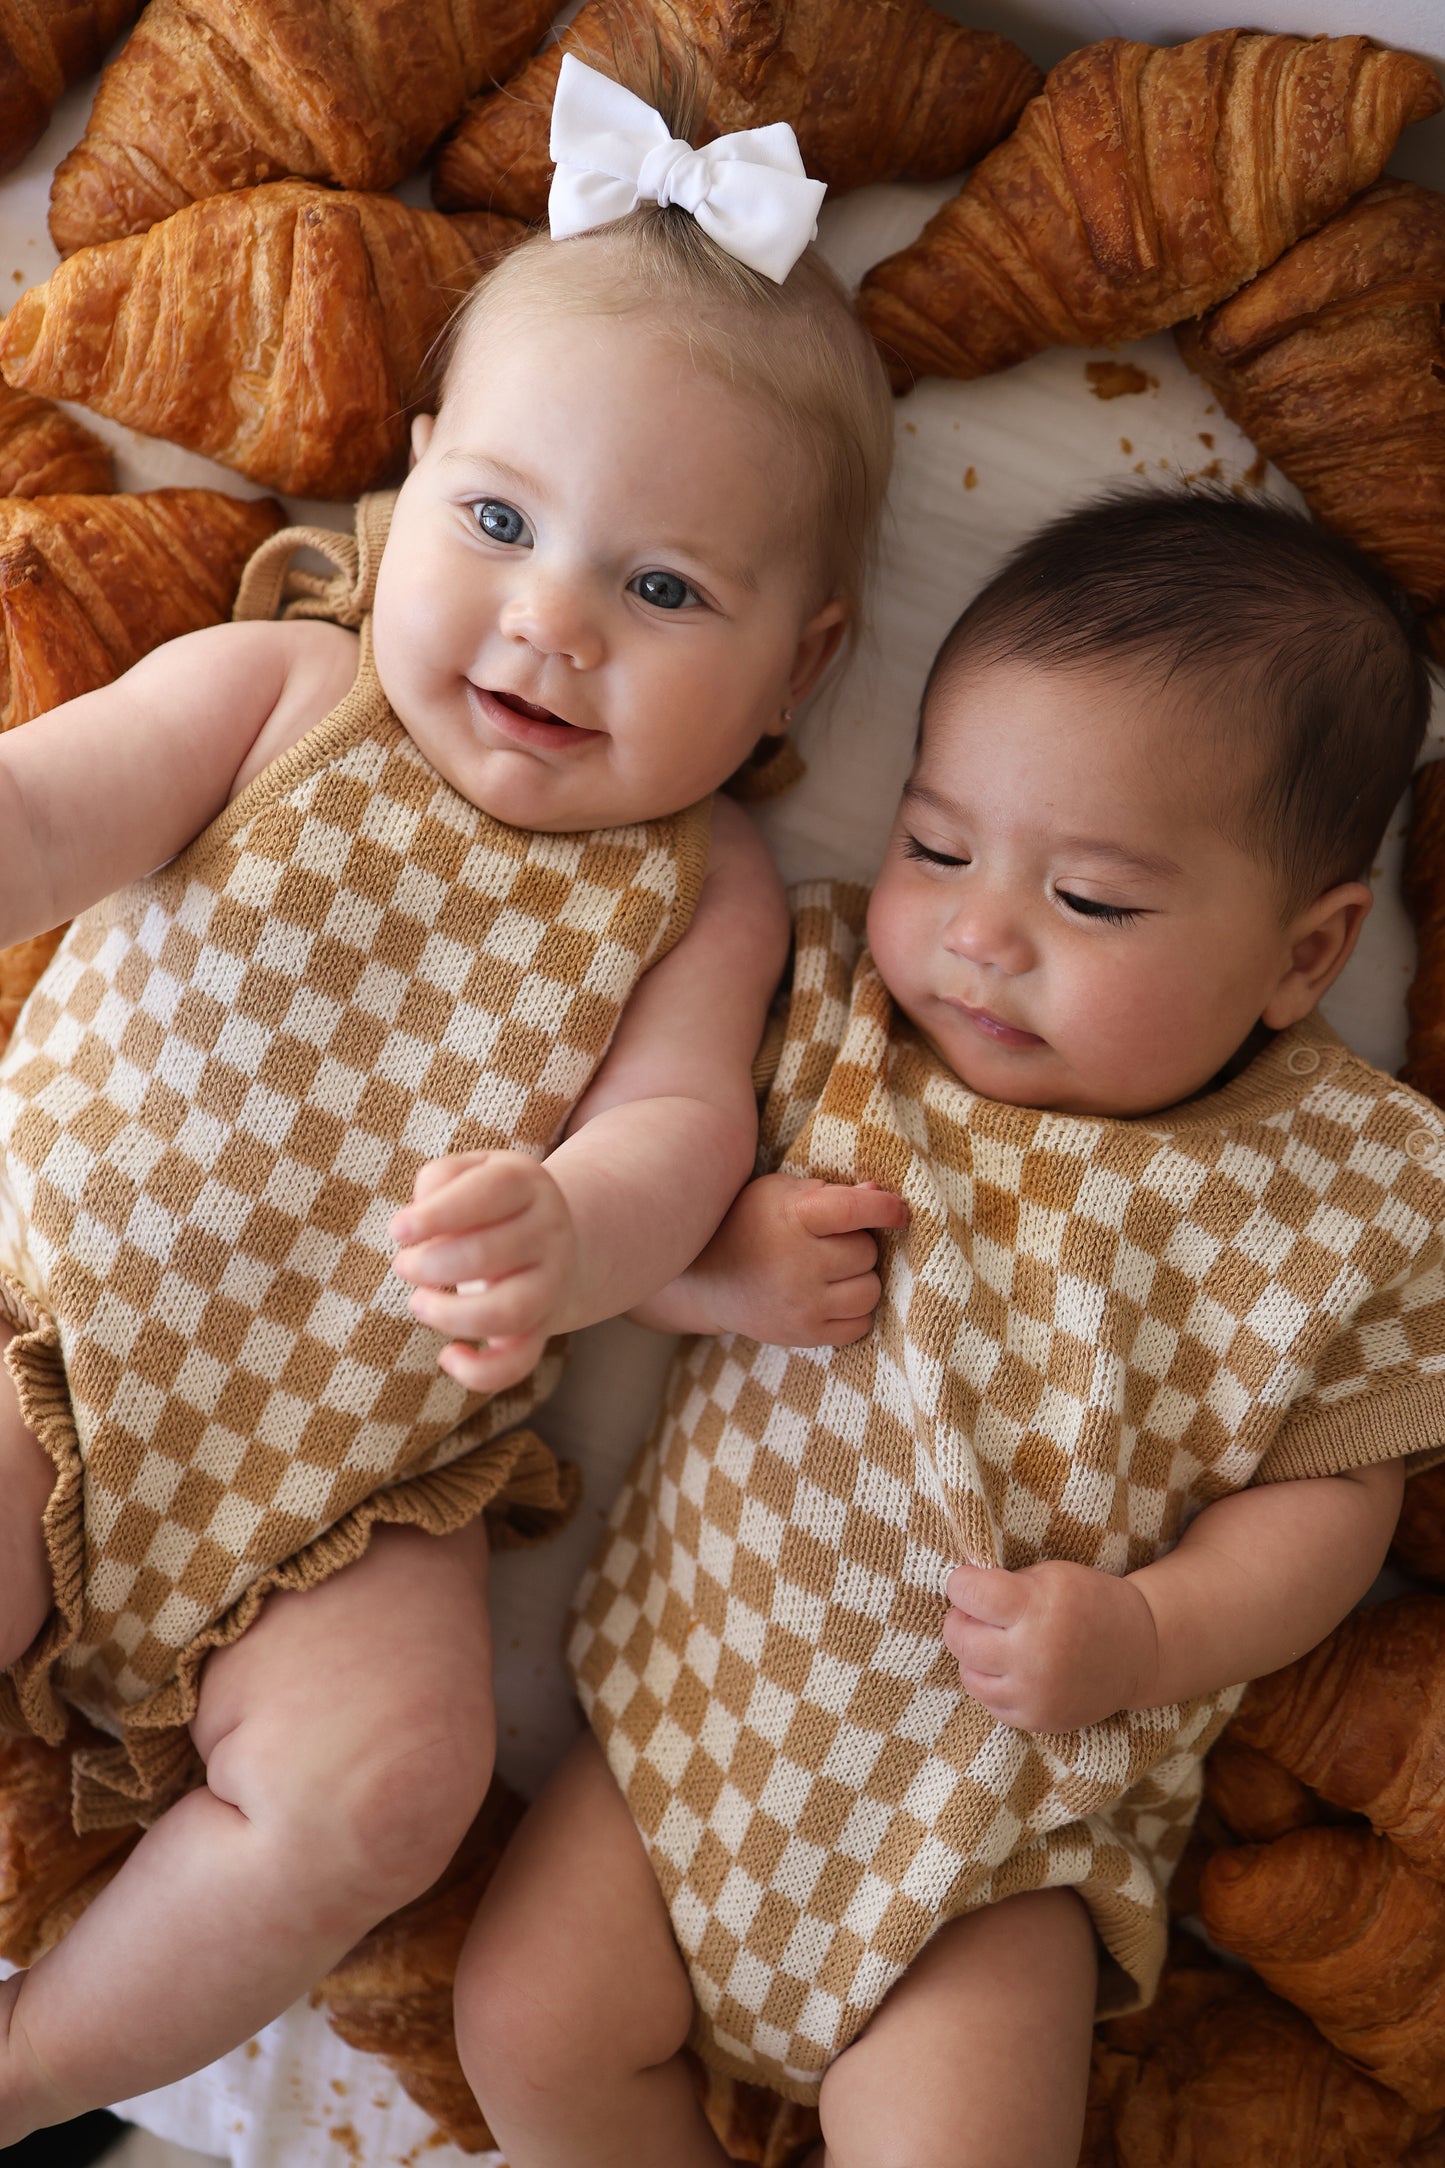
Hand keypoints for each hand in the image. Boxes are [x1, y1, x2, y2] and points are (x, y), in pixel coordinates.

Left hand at [388, 1151, 576, 1394]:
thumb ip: (440, 1180)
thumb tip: (418, 1220)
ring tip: (418, 1304)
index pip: (491, 1191)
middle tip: (404, 1265)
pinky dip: (480, 1372)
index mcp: (528, 1185)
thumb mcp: (471, 1171)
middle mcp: (549, 1233)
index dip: (439, 1213)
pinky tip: (447, 1357)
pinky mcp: (542, 1328)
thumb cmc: (489, 1203)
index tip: (398, 1230)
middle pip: (490, 1253)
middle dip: (430, 1264)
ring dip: (451, 1314)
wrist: (553, 1239)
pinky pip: (519, 1361)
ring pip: (509, 1311)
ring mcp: (550, 1284)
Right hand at [689, 1174, 908, 1345]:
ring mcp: (801, 1304)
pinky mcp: (804, 1335)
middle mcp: (798, 1263)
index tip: (900, 1211)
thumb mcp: (783, 1192)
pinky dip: (854, 1311)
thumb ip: (832, 1191)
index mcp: (794, 1218)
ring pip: (869, 1291)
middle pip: (867, 1253)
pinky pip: (859, 1325)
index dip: (886, 1208)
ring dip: (859, 1279)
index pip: (855, 1210)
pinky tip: (831, 1297)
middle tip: (831, 1244)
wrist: (708, 1279)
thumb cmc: (751, 1223)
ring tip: (833, 1272)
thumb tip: (878, 1193)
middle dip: (857, 1245)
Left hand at [942, 1559, 1160, 1732]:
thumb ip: (1004, 1584)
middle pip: (959, 1637)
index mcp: (1038, 1608)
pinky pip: (989, 1702)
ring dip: (973, 1654)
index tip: (968, 1582)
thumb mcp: (1051, 1576)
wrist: (1139, 1651)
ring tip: (996, 1641)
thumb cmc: (1088, 1602)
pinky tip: (1012, 1667)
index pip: (969, 1593)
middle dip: (961, 1619)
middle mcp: (1034, 1654)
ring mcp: (1035, 1693)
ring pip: (968, 1674)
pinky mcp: (1038, 1720)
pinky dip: (992, 1683)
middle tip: (979, 1613)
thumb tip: (958, 1595)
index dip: (961, 1583)